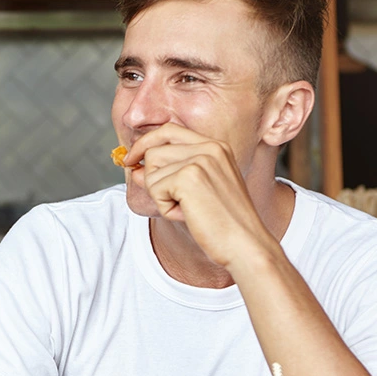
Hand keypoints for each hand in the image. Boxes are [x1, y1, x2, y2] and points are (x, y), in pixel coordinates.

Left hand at [124, 123, 271, 267]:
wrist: (245, 244)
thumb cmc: (222, 223)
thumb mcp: (194, 193)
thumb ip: (167, 174)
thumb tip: (135, 168)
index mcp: (216, 147)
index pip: (168, 130)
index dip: (145, 143)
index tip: (131, 159)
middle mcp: (210, 147)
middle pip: (154, 152)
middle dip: (155, 180)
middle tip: (179, 202)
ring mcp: (200, 159)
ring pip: (151, 172)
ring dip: (161, 197)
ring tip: (189, 209)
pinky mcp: (189, 176)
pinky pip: (155, 189)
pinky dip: (166, 208)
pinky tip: (188, 215)